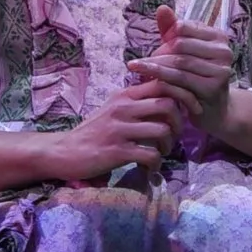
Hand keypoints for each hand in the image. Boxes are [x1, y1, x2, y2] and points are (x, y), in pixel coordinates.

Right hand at [41, 88, 182, 182]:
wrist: (62, 152)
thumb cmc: (92, 132)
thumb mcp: (113, 109)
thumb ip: (137, 102)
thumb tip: (169, 100)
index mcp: (124, 95)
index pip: (163, 83)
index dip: (183, 95)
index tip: (188, 110)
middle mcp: (122, 108)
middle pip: (167, 105)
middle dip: (180, 123)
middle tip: (174, 136)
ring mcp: (119, 129)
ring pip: (162, 131)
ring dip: (168, 145)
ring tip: (160, 153)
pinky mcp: (116, 151)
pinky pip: (150, 155)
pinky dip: (155, 164)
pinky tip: (149, 168)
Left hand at [130, 7, 236, 120]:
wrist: (215, 109)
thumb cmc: (196, 76)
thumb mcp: (185, 51)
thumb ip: (172, 29)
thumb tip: (162, 8)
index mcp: (219, 37)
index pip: (185, 28)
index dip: (168, 35)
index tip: (158, 45)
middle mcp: (224, 52)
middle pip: (180, 45)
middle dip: (159, 53)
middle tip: (144, 62)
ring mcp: (220, 71)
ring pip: (178, 63)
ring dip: (154, 66)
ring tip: (137, 68)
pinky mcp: (212, 89)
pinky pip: (180, 80)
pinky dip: (161, 79)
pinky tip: (148, 81)